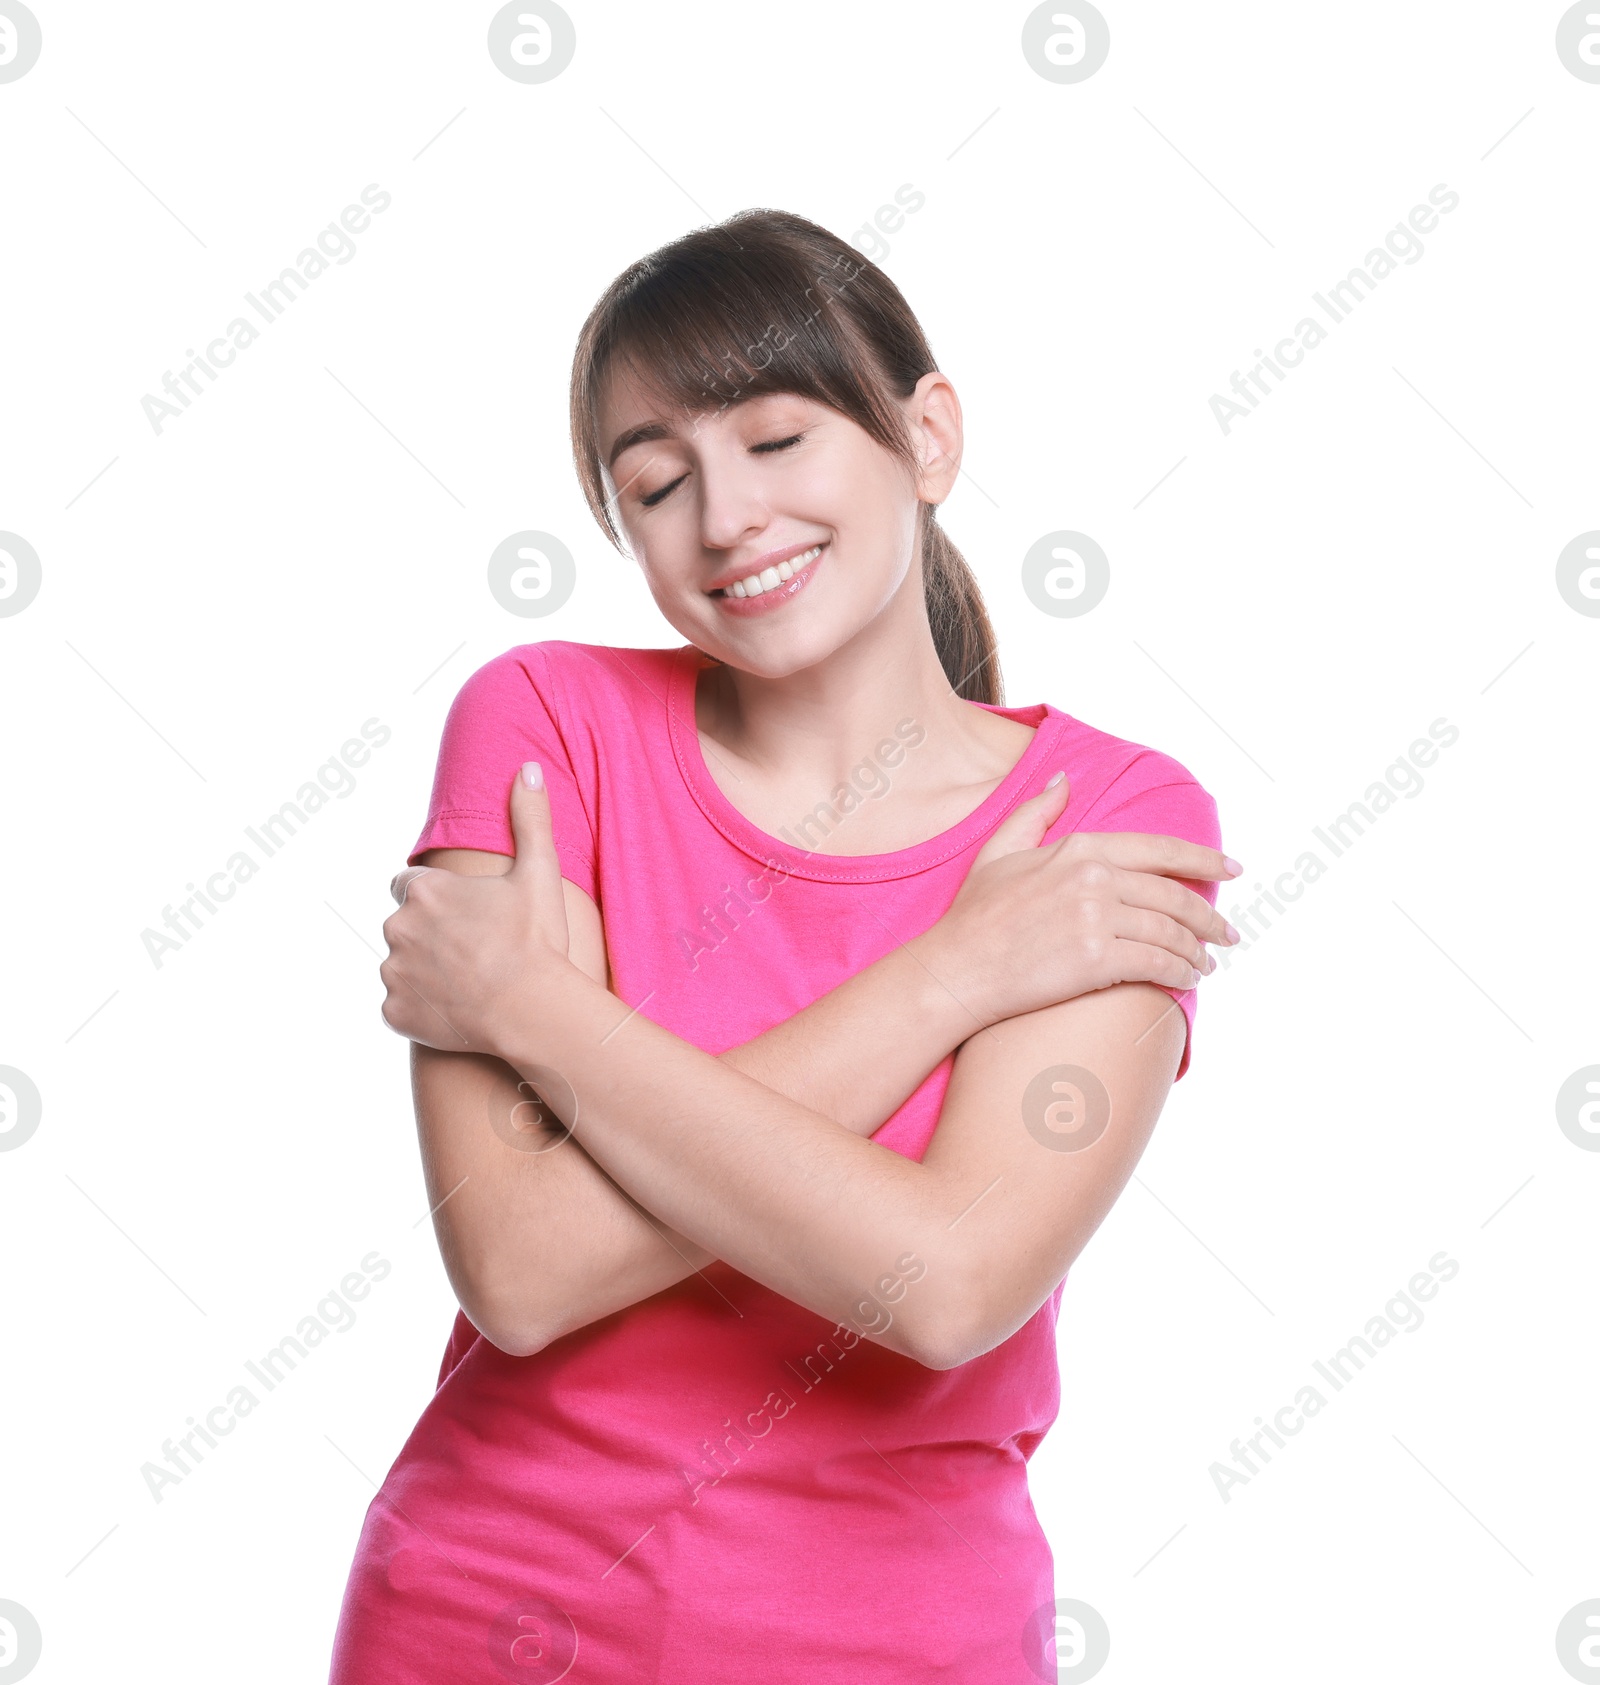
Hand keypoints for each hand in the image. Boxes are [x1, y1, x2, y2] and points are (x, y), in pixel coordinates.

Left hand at [380, 762, 572, 1055]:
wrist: (531, 1010)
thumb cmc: (536, 941)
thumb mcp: (539, 872)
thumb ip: (529, 819)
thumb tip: (527, 769)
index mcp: (427, 891)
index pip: (407, 885)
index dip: (436, 899)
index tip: (463, 915)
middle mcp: (399, 927)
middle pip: (405, 927)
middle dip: (429, 936)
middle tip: (473, 951)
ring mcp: (394, 972)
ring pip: (402, 967)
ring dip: (424, 972)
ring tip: (468, 984)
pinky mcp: (394, 1012)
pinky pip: (402, 1008)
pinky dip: (422, 1010)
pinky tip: (457, 1011)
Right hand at [916, 774, 1239, 1029]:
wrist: (956, 969)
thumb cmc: (974, 917)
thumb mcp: (1000, 852)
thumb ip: (1036, 813)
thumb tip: (1064, 779)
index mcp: (1078, 848)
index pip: (1158, 849)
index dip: (1203, 858)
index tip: (1233, 868)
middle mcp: (1093, 878)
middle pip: (1174, 895)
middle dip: (1209, 917)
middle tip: (1227, 933)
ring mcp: (1095, 918)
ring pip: (1170, 932)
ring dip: (1196, 950)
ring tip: (1205, 963)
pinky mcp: (1096, 958)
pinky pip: (1157, 963)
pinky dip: (1180, 973)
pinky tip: (1186, 980)